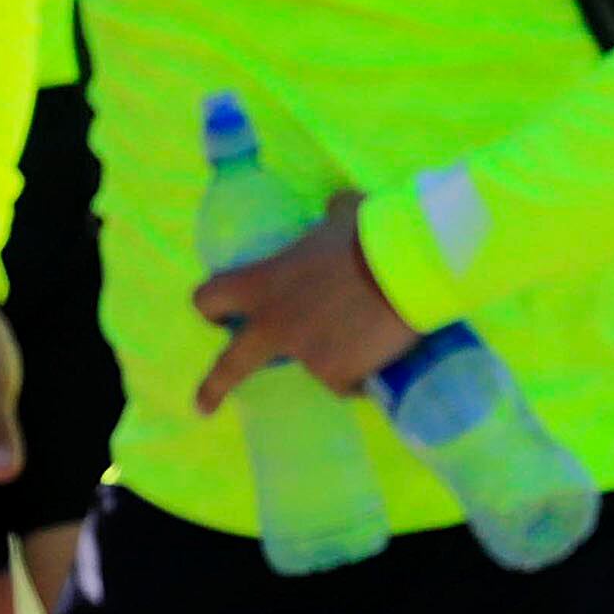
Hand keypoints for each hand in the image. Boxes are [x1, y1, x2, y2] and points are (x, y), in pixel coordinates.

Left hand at [191, 197, 416, 413]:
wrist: (409, 268)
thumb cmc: (370, 233)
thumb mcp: (341, 213)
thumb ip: (328, 215)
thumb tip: (335, 208)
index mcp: (264, 283)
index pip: (210, 297)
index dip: (212, 307)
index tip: (217, 317)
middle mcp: (274, 325)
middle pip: (228, 365)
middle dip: (213, 388)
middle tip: (204, 405)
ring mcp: (304, 354)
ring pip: (308, 367)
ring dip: (328, 358)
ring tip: (364, 338)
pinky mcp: (336, 375)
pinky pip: (344, 381)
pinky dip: (359, 374)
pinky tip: (378, 356)